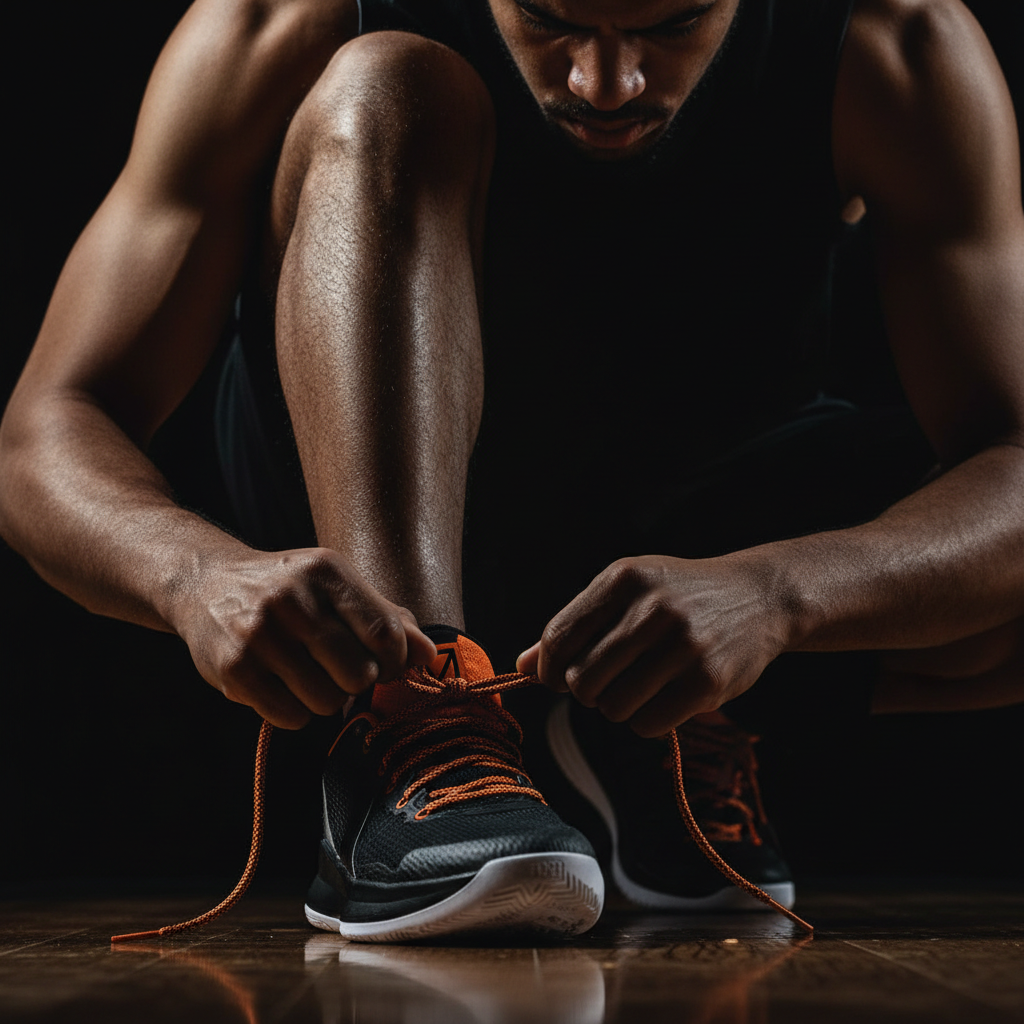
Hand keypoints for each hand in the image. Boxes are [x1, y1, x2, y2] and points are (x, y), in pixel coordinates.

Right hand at [173, 546, 436, 727]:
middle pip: (357, 674)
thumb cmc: (289, 590)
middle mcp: (291, 598)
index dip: (396, 662)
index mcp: (327, 571)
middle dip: (358, 683)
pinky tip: (283, 687)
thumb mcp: (336, 586)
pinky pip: (289, 716)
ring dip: (326, 700)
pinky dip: (295, 712)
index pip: (384, 633)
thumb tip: (427, 655)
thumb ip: (386, 618)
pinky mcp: (233, 668)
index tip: (387, 666)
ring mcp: (258, 634)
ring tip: (310, 677)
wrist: (205, 582)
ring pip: (325, 701)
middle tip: (343, 672)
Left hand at [517, 554, 790, 736]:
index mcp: (623, 579)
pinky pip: (648, 724)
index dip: (551, 670)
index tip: (560, 678)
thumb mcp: (627, 593)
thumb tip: (522, 667)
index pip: (559, 638)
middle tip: (608, 684)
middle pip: (582, 679)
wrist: (759, 596)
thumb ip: (576, 627)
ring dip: (617, 708)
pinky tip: (662, 700)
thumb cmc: (678, 596)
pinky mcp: (709, 680)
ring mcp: (683, 643)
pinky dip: (646, 722)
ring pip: (613, 707)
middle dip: (587, 692)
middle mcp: (651, 608)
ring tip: (638, 689)